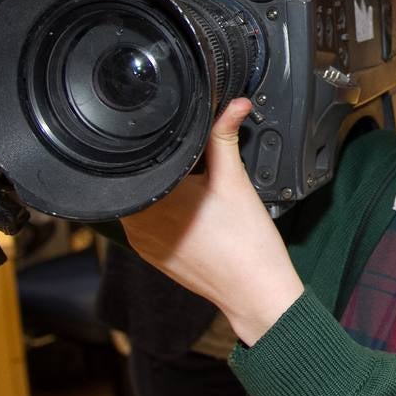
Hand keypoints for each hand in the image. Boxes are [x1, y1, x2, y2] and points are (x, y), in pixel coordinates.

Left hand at [121, 98, 303, 345]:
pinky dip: (167, 214)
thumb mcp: (236, 179)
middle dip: (167, 169)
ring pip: (144, 201)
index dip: (160, 145)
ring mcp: (143, 243)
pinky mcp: (152, 256)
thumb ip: (225, 136)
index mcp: (155, 198)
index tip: (181, 143)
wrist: (257, 291)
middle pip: (142, 178)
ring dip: (165, 191)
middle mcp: (139, 223)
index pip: (142, 158)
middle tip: (197, 169)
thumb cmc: (248, 243)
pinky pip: (149, 223)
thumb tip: (233, 105)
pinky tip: (195, 215)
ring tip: (197, 192)